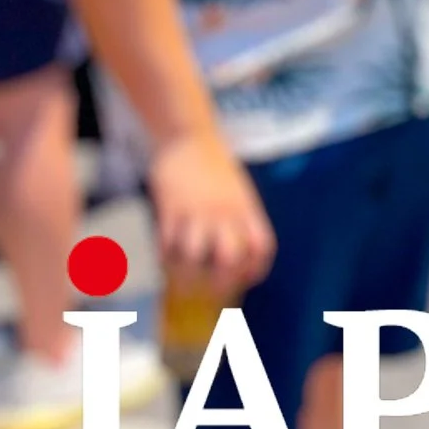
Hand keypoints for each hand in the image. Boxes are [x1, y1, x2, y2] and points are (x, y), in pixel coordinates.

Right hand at [150, 129, 274, 294]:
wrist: (189, 138)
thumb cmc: (215, 167)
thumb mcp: (239, 192)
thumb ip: (241, 219)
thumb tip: (239, 253)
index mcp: (246, 209)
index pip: (262, 246)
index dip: (256, 269)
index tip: (246, 280)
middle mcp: (225, 213)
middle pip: (230, 258)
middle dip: (221, 282)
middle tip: (210, 290)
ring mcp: (196, 212)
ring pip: (194, 255)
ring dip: (186, 273)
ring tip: (183, 278)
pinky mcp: (170, 209)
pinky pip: (166, 244)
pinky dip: (165, 258)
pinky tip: (166, 258)